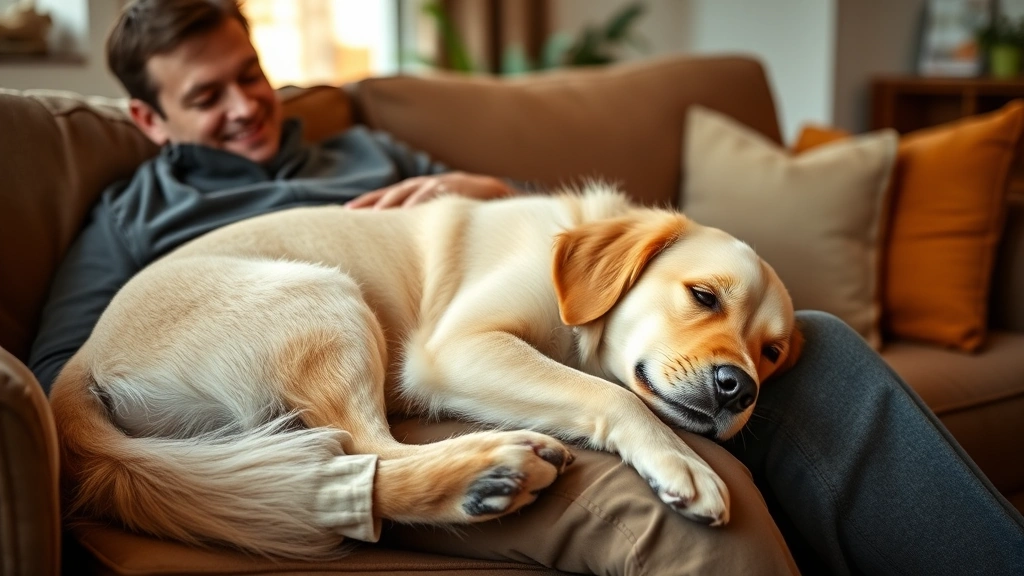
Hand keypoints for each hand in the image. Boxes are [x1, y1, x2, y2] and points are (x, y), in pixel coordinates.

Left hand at [346, 172, 516, 209]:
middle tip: (350, 214)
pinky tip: (407, 211)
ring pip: (409, 191)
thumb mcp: (438, 216)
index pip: (385, 197)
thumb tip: (399, 250)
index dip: (365, 203)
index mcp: (417, 191)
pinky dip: (419, 200)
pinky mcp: (455, 186)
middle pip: (391, 192)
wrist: (499, 196)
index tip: (344, 213)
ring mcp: (439, 183)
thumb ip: (419, 225)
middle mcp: (424, 184)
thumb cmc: (465, 211)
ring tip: (375, 215)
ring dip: (391, 201)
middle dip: (371, 202)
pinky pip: (434, 193)